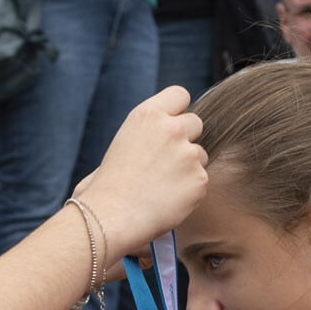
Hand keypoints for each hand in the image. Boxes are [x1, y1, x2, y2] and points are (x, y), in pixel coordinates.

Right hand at [72, 86, 207, 254]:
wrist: (112, 215)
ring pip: (201, 155)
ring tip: (163, 184)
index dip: (179, 110)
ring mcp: (188, 154)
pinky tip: (168, 198)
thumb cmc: (109, 184)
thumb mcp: (123, 142)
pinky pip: (201, 180)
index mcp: (148, 115)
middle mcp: (171, 129)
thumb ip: (148, 132)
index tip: (174, 123)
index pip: (179, 94)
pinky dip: (190, 190)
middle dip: (187, 139)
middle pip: (196, 123)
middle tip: (168, 160)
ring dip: (189, 167)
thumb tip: (162, 137)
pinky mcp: (200, 179)